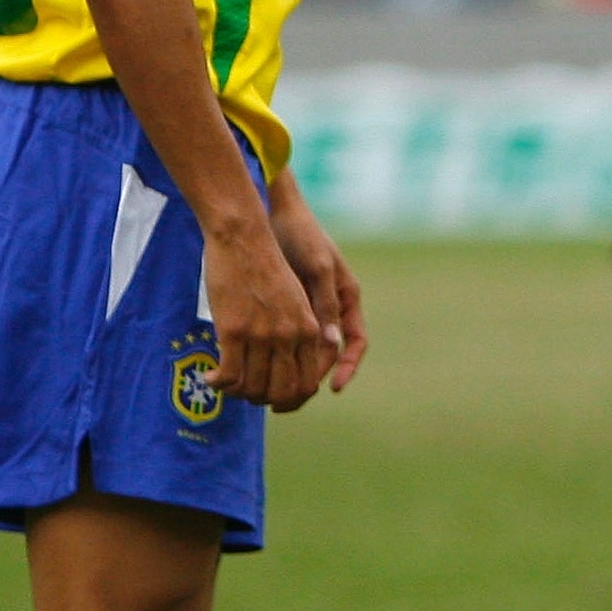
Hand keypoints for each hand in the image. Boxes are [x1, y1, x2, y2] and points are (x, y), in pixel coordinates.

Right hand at [202, 212, 328, 411]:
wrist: (244, 237)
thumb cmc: (266, 265)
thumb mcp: (296, 299)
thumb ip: (300, 330)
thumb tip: (293, 364)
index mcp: (308, 330)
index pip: (308, 384)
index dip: (292, 400)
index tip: (276, 402)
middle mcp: (290, 337)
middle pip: (283, 392)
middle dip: (265, 401)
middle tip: (249, 396)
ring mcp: (263, 335)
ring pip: (253, 387)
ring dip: (239, 394)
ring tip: (227, 385)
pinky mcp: (234, 331)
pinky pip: (229, 376)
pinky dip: (219, 384)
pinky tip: (211, 378)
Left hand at [268, 176, 367, 400]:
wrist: (272, 210)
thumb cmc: (300, 234)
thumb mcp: (317, 267)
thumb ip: (325, 304)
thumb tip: (334, 342)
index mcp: (347, 298)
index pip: (355, 343)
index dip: (347, 367)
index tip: (333, 388)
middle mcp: (330, 306)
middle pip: (327, 353)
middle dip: (311, 378)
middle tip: (289, 400)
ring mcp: (309, 305)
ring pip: (305, 349)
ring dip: (291, 370)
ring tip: (269, 391)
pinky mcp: (286, 302)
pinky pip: (285, 336)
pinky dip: (275, 353)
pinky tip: (256, 364)